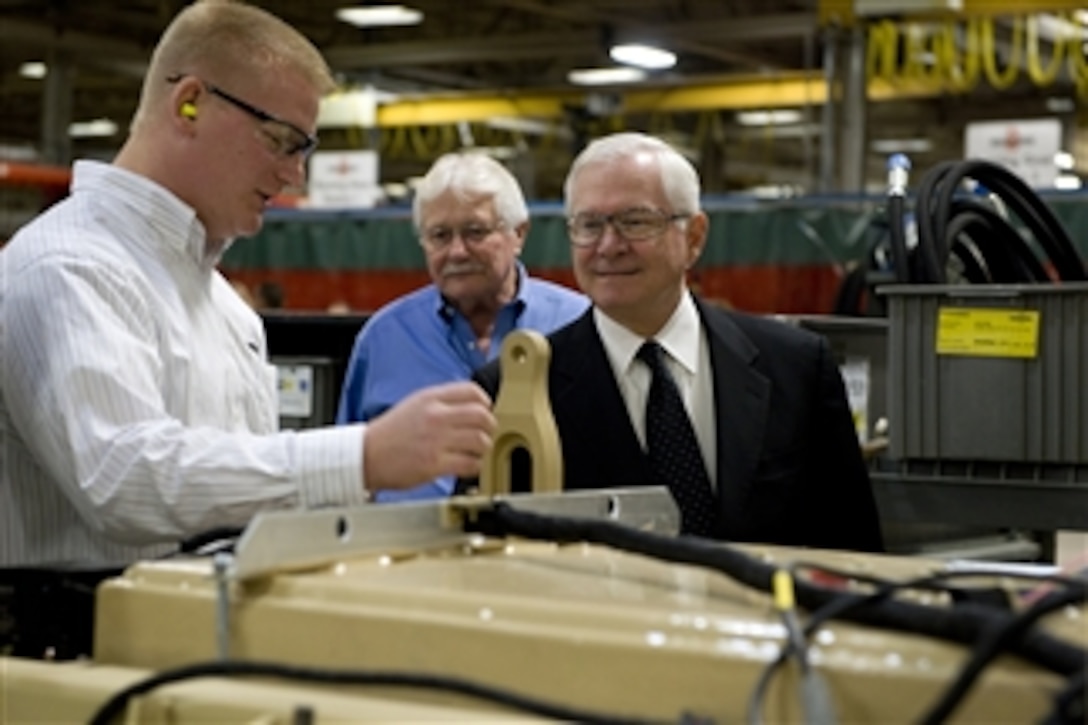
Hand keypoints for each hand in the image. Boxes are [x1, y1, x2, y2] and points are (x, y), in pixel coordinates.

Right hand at [363, 381, 495, 490]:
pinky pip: (470, 464)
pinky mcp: (434, 464)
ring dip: (483, 448)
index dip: (485, 403)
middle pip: (482, 416)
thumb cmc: (390, 433)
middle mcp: (435, 416)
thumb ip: (442, 402)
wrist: (366, 455)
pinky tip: (467, 466)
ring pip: (480, 440)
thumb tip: (472, 406)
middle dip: (489, 427)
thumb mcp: (415, 404)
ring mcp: (436, 440)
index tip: (485, 412)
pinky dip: (474, 466)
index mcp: (431, 398)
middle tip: (485, 434)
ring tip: (475, 452)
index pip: (473, 391)